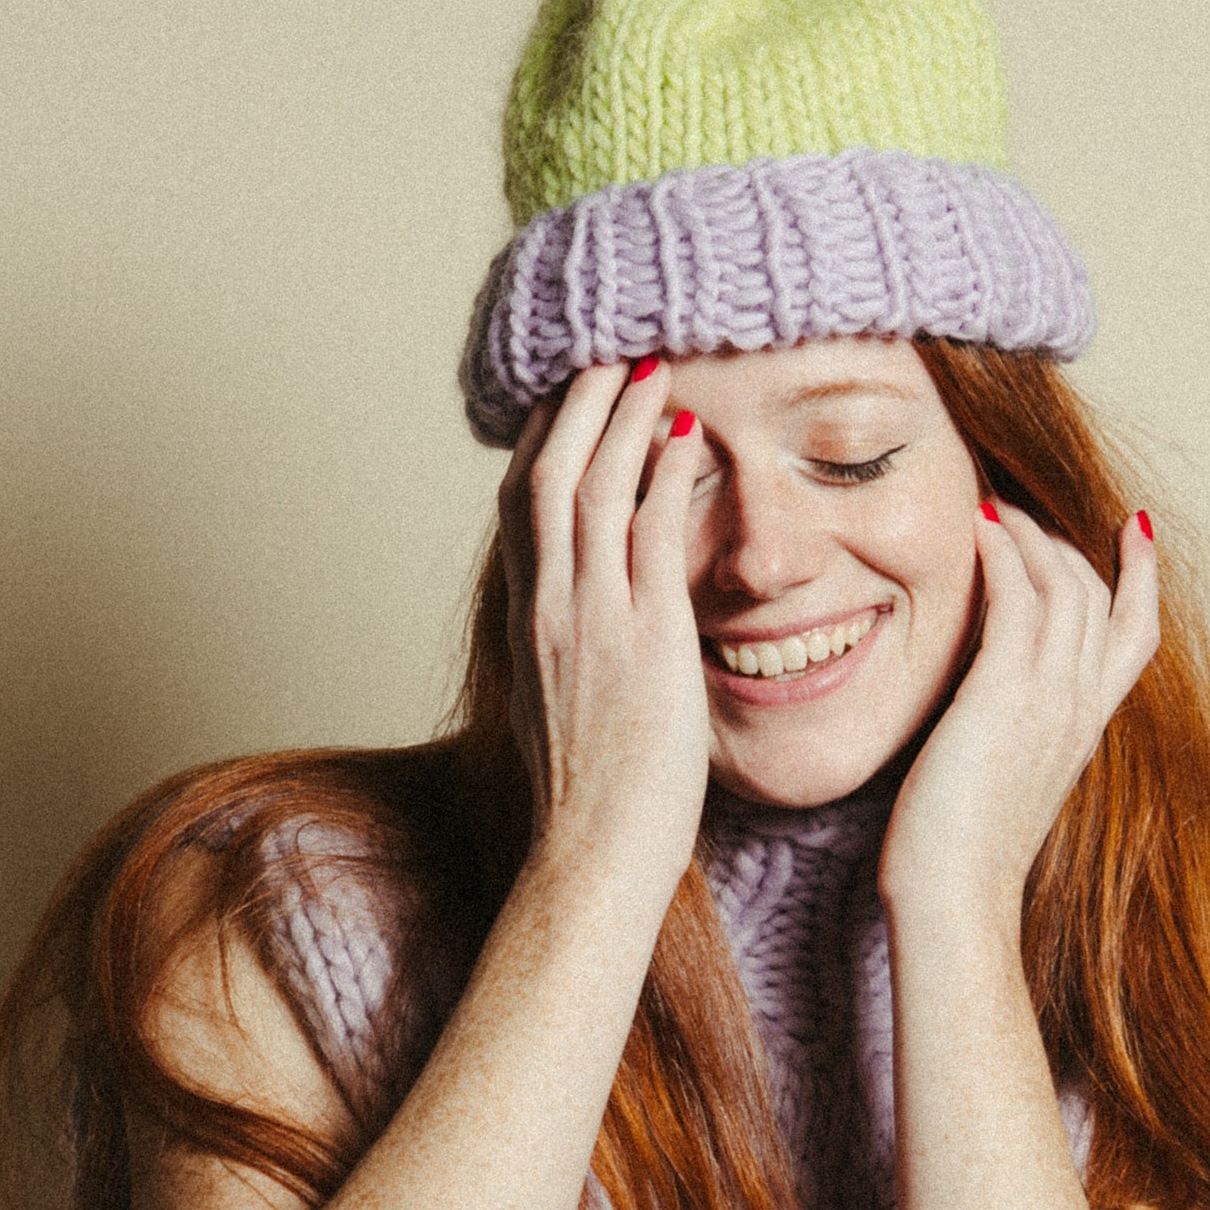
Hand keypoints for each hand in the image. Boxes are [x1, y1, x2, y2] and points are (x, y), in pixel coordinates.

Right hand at [497, 359, 709, 902]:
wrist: (591, 856)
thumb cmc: (589, 806)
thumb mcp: (563, 716)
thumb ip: (572, 662)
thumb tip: (586, 645)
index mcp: (527, 627)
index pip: (518, 509)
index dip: (542, 442)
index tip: (568, 398)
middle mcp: (547, 611)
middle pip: (543, 476)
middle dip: (574, 406)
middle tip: (609, 354)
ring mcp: (590, 621)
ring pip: (589, 487)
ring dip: (622, 417)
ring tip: (654, 367)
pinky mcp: (644, 639)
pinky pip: (650, 532)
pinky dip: (665, 474)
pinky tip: (691, 437)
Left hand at [878, 501, 1158, 925]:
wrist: (956, 902)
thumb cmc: (959, 860)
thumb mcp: (1000, 786)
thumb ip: (1009, 740)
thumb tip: (984, 718)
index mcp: (1083, 731)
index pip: (1135, 637)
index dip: (1142, 578)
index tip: (1134, 529)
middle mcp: (1078, 709)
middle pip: (1101, 598)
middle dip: (1070, 543)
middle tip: (1025, 512)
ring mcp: (1048, 701)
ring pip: (1064, 587)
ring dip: (1031, 536)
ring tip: (993, 508)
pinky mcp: (1004, 697)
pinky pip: (1019, 600)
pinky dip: (1004, 553)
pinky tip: (978, 526)